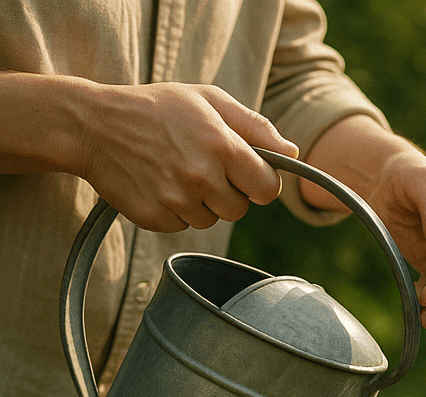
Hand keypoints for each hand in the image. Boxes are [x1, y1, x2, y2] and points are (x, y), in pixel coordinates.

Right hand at [76, 81, 298, 231]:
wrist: (93, 125)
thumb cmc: (157, 108)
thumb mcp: (208, 100)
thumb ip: (255, 126)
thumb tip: (291, 153)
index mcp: (222, 146)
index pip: (268, 189)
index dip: (261, 182)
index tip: (247, 173)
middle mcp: (202, 176)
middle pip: (240, 209)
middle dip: (229, 193)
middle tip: (202, 166)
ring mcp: (178, 200)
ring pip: (212, 219)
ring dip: (201, 202)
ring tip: (176, 170)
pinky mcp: (157, 218)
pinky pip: (184, 225)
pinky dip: (176, 210)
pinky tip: (159, 183)